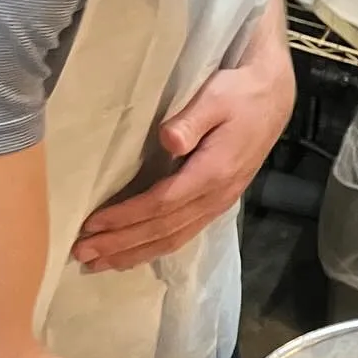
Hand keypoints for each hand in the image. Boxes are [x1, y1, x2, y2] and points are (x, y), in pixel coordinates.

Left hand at [73, 59, 294, 271]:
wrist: (274, 98)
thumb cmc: (240, 93)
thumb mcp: (216, 97)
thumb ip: (192, 120)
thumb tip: (168, 140)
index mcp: (214, 171)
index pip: (163, 203)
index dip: (127, 217)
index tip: (92, 224)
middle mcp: (217, 195)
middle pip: (164, 229)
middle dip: (122, 244)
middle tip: (82, 254)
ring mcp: (219, 202)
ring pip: (174, 238)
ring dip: (135, 253)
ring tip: (100, 263)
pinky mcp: (218, 202)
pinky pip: (184, 234)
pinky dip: (155, 248)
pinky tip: (134, 254)